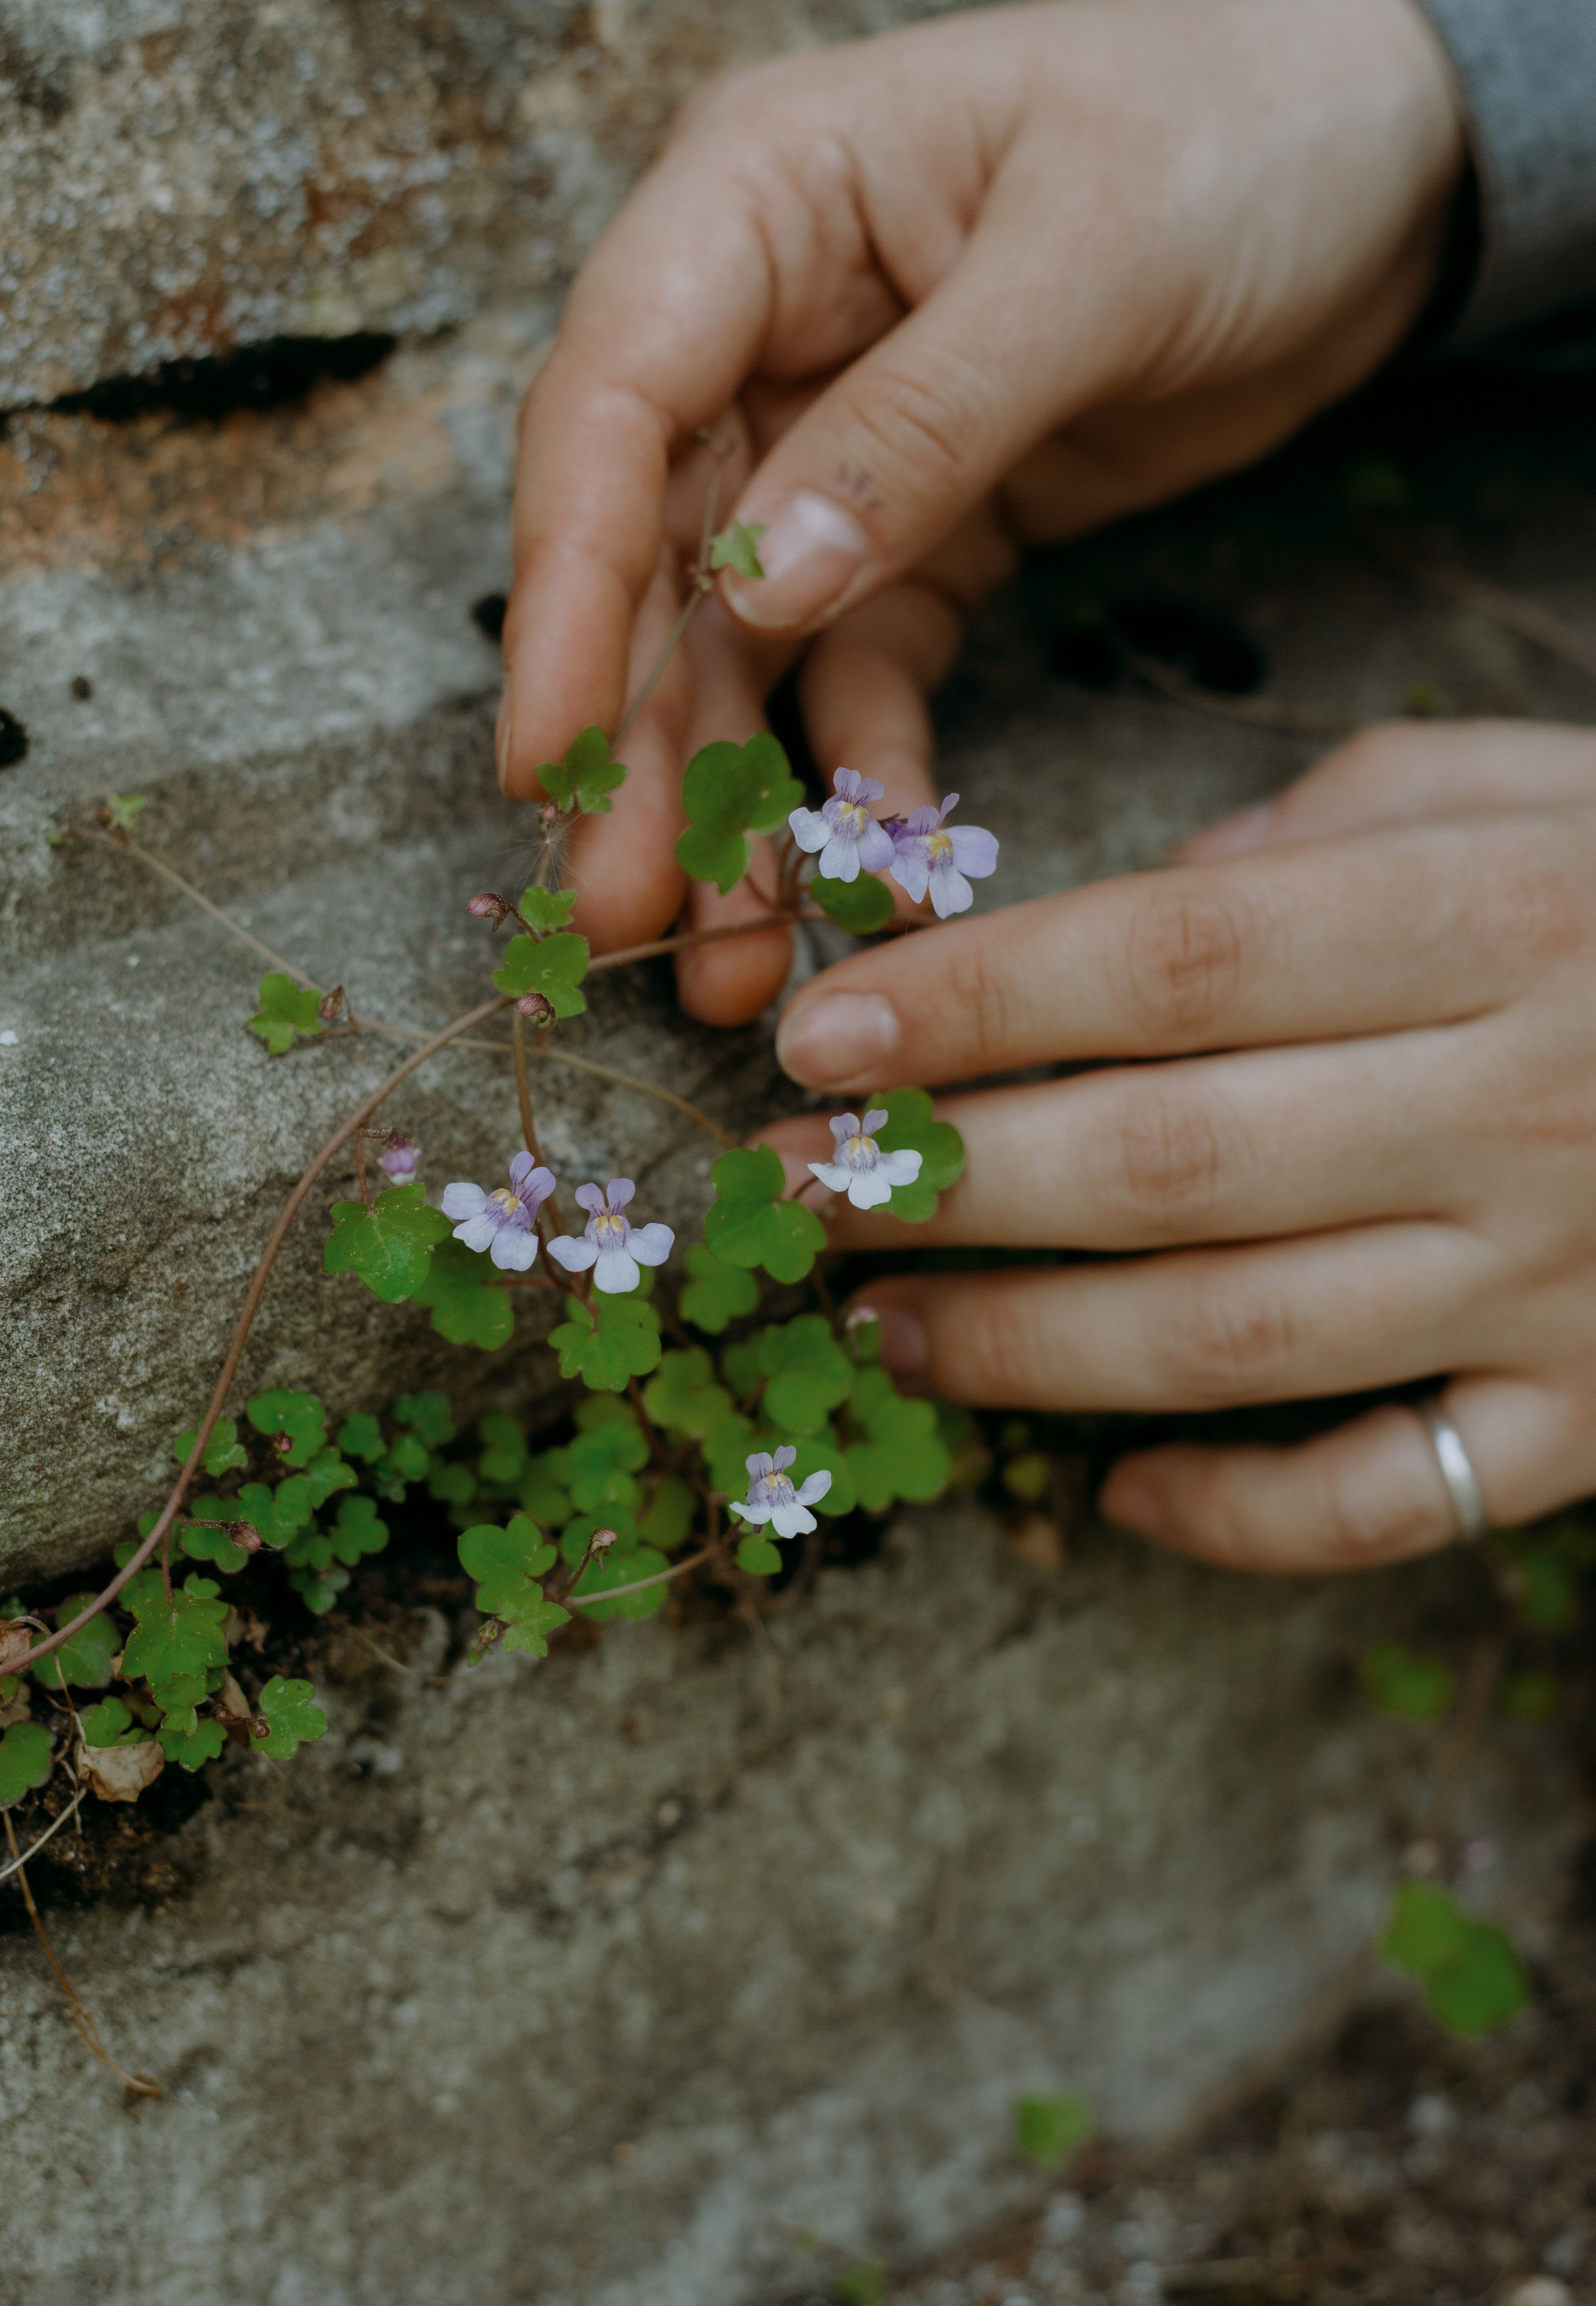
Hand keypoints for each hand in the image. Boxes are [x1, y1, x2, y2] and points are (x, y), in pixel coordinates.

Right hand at [501, 0, 1463, 1023]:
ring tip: (730, 959)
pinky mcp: (917, 529)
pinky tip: (873, 870)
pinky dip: (863, 769)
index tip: (544, 761)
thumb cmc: (1239, 129)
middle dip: (635, 745)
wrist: (1389, 147)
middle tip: (619, 918)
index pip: (606, 408)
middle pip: (646, 558)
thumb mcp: (1093, 256)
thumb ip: (923, 424)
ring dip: (728, 800)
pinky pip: (860, 670)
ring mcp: (826, 435)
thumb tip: (760, 587)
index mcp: (755, 193)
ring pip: (736, 646)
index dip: (564, 592)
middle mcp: (756, 323)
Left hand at [758, 723, 1595, 1572]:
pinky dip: (1242, 1519)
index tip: (814, 1029)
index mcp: (1493, 917)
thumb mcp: (1521, 786)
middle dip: (946, 1182)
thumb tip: (1109, 914)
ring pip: (1244, 1341)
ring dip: (1028, 1346)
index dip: (971, 1001)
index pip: (1171, 958)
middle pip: (1172, 1159)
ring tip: (881, 1326)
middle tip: (788, 1196)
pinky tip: (1113, 1496)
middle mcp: (1521, 1104)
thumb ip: (1320, 831)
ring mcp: (1567, 1277)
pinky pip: (1397, 1500)